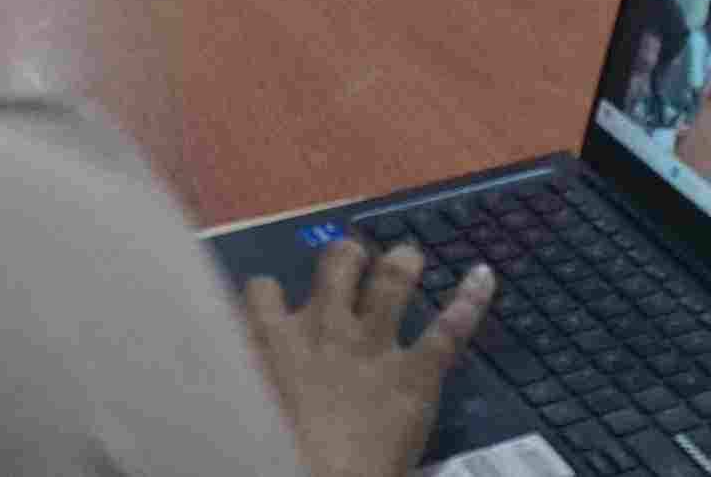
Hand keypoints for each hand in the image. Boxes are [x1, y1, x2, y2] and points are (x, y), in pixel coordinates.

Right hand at [244, 237, 493, 476]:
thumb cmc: (266, 453)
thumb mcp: (236, 411)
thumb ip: (238, 382)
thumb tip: (227, 385)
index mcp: (270, 341)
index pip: (262, 291)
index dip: (269, 296)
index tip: (274, 306)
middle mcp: (324, 327)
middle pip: (337, 263)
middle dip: (346, 256)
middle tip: (352, 263)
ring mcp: (373, 345)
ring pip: (393, 278)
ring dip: (402, 263)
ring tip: (408, 257)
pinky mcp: (415, 373)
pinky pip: (448, 328)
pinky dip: (470, 301)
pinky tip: (484, 277)